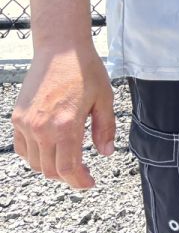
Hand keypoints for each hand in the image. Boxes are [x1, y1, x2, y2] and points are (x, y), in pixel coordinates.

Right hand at [11, 42, 114, 188]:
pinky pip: (23, 148)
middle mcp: (42, 128)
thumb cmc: (85, 70)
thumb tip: (106, 152)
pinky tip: (50, 150)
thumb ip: (105, 128)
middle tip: (82, 172)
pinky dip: (35, 156)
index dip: (79, 181)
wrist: (60, 49)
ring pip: (35, 162)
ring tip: (68, 160)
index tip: (89, 183)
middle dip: (68, 176)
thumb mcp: (105, 98)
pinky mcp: (18, 118)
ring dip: (51, 167)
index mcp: (66, 125)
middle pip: (50, 169)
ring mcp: (27, 124)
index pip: (68, 168)